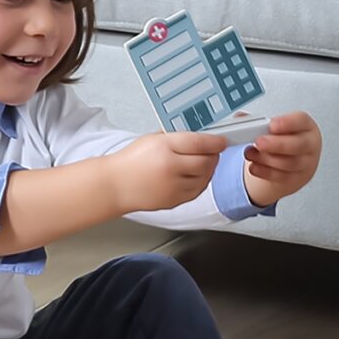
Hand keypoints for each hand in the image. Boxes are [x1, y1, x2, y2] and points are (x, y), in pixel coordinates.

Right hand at [109, 131, 227, 211]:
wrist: (116, 185)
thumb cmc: (132, 161)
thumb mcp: (153, 139)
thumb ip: (177, 138)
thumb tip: (201, 139)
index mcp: (164, 147)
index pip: (199, 142)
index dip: (216, 141)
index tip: (222, 141)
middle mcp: (171, 168)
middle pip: (207, 161)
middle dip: (213, 155)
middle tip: (212, 151)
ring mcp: (173, 187)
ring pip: (205, 178)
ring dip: (208, 169)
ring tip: (202, 163)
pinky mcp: (175, 201)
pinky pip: (197, 191)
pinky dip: (201, 182)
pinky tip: (196, 175)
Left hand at [243, 112, 319, 203]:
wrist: (290, 163)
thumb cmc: (283, 140)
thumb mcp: (275, 128)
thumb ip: (257, 121)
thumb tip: (240, 118)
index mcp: (306, 126)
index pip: (301, 121)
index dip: (287, 122)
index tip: (271, 124)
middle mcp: (309, 145)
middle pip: (297, 145)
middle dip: (276, 144)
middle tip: (259, 142)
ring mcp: (305, 164)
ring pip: (288, 163)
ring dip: (266, 159)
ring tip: (250, 153)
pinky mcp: (296, 179)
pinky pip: (281, 177)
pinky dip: (264, 172)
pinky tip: (253, 166)